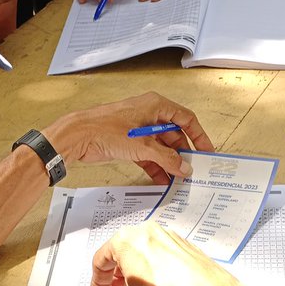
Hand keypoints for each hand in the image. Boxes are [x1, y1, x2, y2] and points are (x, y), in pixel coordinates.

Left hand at [46, 91, 212, 184]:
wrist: (78, 136)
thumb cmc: (106, 130)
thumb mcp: (143, 146)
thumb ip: (167, 158)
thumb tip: (185, 167)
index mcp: (156, 105)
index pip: (186, 119)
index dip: (199, 135)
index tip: (206, 151)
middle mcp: (149, 114)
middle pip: (174, 135)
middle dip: (182, 154)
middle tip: (191, 170)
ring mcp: (138, 129)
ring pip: (161, 147)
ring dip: (169, 163)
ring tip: (178, 179)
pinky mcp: (128, 142)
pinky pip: (148, 155)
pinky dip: (156, 166)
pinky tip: (162, 180)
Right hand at [89, 222, 244, 285]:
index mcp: (127, 242)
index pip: (101, 261)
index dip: (97, 284)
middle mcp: (147, 233)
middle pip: (121, 255)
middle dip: (116, 281)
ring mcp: (169, 237)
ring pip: (143, 254)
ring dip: (135, 275)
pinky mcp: (186, 246)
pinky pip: (162, 255)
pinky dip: (155, 271)